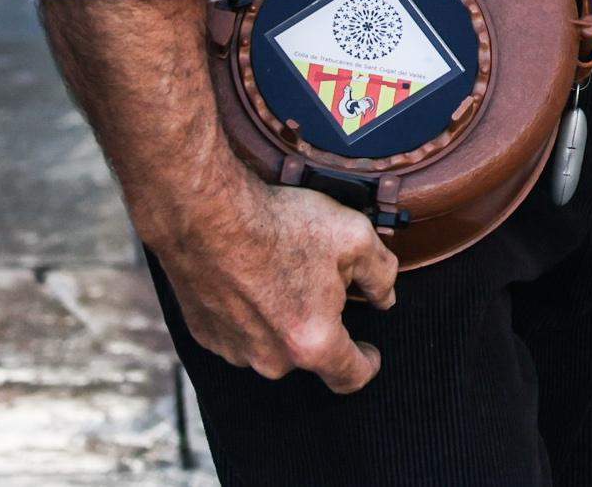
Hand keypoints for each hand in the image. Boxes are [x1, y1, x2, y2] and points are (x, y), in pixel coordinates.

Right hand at [146, 178, 399, 393]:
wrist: (206, 215)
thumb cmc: (279, 225)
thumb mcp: (354, 236)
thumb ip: (381, 274)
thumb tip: (386, 298)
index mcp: (313, 342)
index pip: (351, 376)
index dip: (367, 364)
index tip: (370, 353)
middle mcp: (271, 359)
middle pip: (309, 351)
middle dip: (319, 322)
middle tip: (316, 279)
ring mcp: (234, 350)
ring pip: (271, 343)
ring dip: (280, 319)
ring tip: (279, 272)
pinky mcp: (205, 335)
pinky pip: (239, 333)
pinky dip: (248, 313)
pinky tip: (249, 278)